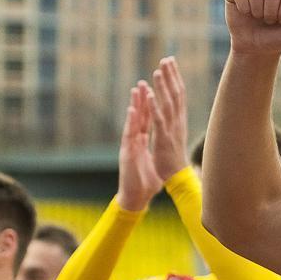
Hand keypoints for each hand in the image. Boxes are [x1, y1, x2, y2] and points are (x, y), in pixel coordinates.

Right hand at [116, 82, 163, 212]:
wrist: (134, 199)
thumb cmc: (143, 183)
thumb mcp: (150, 163)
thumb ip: (149, 151)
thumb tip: (152, 144)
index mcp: (141, 142)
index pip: (147, 121)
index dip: (150, 106)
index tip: (153, 90)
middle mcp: (134, 142)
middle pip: (139, 117)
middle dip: (142, 99)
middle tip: (144, 81)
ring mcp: (130, 146)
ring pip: (133, 122)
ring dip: (135, 105)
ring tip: (137, 88)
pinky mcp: (127, 154)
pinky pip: (130, 136)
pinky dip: (130, 122)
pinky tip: (132, 110)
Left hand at [147, 56, 190, 183]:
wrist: (177, 177)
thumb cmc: (174, 157)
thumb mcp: (176, 134)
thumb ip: (175, 120)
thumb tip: (174, 108)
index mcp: (179, 120)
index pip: (179, 94)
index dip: (175, 77)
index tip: (170, 63)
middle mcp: (177, 121)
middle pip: (175, 94)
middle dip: (170, 76)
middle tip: (165, 59)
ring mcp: (171, 129)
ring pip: (167, 104)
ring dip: (162, 87)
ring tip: (157, 71)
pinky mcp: (163, 138)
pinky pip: (158, 120)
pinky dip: (155, 107)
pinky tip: (150, 95)